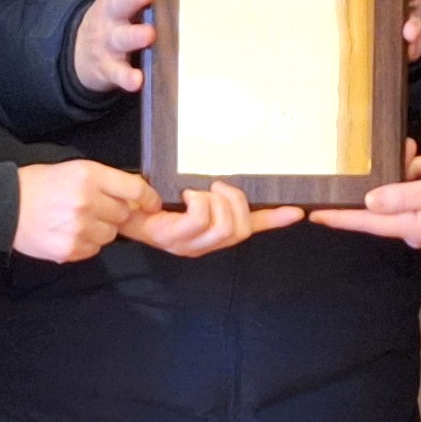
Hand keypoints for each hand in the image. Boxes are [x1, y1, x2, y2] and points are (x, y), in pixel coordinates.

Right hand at [14, 159, 157, 262]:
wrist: (4, 205)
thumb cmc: (40, 184)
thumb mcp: (74, 169)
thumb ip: (105, 181)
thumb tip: (136, 197)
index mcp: (89, 176)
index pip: (135, 189)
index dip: (149, 198)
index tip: (153, 204)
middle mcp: (87, 201)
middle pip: (123, 214)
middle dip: (113, 212)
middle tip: (92, 207)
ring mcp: (79, 228)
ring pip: (110, 235)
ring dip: (100, 229)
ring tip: (76, 220)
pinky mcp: (70, 249)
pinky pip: (94, 249)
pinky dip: (86, 243)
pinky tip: (67, 232)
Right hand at [72, 0, 154, 93]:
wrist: (82, 52)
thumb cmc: (116, 18)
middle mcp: (111, 16)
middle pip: (120, 3)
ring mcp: (108, 42)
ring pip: (121, 38)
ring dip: (134, 36)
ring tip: (148, 34)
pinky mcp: (108, 67)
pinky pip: (118, 72)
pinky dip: (126, 77)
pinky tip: (137, 80)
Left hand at [124, 182, 304, 255]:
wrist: (123, 209)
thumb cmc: (156, 200)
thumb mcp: (192, 193)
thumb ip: (216, 191)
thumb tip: (234, 175)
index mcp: (214, 234)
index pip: (252, 228)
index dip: (274, 221)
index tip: (297, 212)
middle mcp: (205, 246)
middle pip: (240, 230)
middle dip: (234, 201)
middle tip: (217, 186)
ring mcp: (189, 246)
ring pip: (223, 227)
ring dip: (215, 201)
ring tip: (200, 191)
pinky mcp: (172, 239)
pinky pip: (200, 219)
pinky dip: (198, 200)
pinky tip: (187, 195)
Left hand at [310, 147, 420, 247]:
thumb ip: (399, 195)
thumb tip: (369, 201)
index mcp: (409, 228)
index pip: (365, 222)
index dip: (338, 216)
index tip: (315, 213)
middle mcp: (411, 228)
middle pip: (382, 200)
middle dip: (392, 174)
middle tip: (408, 153)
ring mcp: (419, 220)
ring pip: (399, 190)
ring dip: (411, 170)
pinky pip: (413, 190)